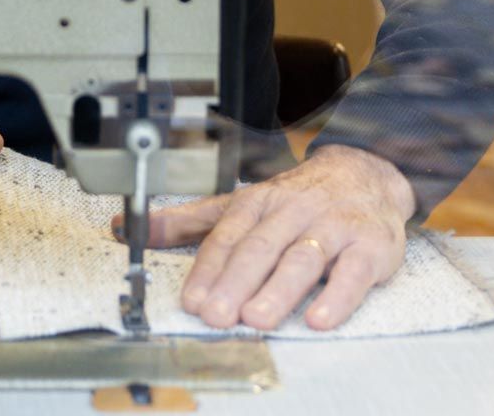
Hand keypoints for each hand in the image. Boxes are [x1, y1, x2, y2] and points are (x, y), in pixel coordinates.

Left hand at [141, 145, 414, 331]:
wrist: (365, 174)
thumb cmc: (297, 200)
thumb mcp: (239, 204)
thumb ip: (187, 222)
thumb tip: (124, 226)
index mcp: (258, 202)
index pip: (228, 236)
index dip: (208, 268)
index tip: (192, 299)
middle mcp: (293, 211)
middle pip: (261, 247)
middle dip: (235, 282)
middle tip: (216, 314)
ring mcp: (333, 228)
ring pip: (303, 258)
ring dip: (278, 290)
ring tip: (256, 318)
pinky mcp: (369, 247)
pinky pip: (353, 272)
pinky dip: (337, 297)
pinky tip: (319, 318)